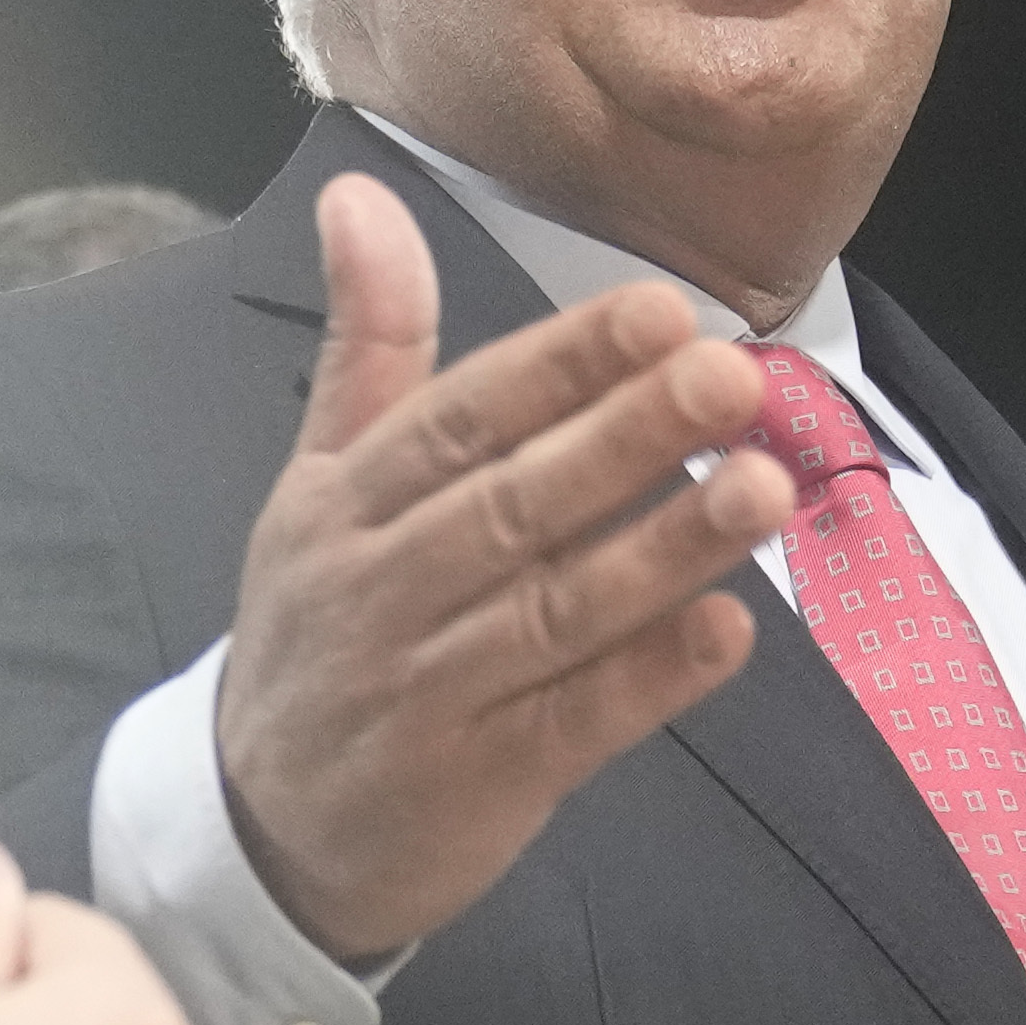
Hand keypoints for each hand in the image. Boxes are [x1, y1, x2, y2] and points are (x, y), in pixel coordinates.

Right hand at [212, 174, 791, 964]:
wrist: (260, 830)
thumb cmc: (319, 631)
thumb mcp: (317, 485)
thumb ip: (366, 346)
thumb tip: (358, 193)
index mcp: (348, 504)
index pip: (460, 418)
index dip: (560, 364)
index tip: (659, 311)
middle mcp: (385, 589)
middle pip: (514, 505)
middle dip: (626, 438)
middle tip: (730, 379)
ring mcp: (433, 691)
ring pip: (558, 611)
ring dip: (664, 550)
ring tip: (765, 489)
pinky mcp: (482, 782)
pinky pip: (576, 722)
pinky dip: (650, 678)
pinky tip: (727, 629)